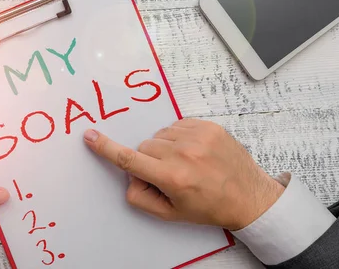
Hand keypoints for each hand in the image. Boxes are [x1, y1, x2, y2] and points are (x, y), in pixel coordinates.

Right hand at [84, 119, 283, 229]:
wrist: (249, 195)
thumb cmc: (210, 206)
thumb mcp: (171, 213)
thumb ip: (140, 197)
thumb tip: (129, 176)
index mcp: (173, 177)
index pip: (129, 159)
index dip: (106, 148)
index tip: (90, 136)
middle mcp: (184, 153)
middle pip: (144, 146)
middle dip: (150, 159)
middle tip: (170, 174)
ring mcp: (198, 137)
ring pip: (160, 135)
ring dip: (166, 147)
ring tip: (186, 162)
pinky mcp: (208, 126)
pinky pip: (177, 125)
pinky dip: (179, 137)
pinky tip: (194, 151)